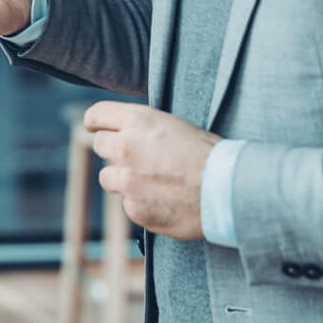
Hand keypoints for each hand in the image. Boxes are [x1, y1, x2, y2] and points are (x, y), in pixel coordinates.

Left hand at [83, 101, 219, 240]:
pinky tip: (165, 200)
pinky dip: (141, 203)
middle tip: (136, 158)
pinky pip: (128, 203)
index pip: (96, 115)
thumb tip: (122, 130)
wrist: (228, 190)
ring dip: (123, 179)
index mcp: (138, 120)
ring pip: (107, 177)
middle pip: (100, 145)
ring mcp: (127, 180)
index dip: (95, 122)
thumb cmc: (208, 154)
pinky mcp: (134, 208)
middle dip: (114, 150)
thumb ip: (142, 128)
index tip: (95, 127)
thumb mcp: (173, 126)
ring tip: (153, 182)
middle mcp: (126, 147)